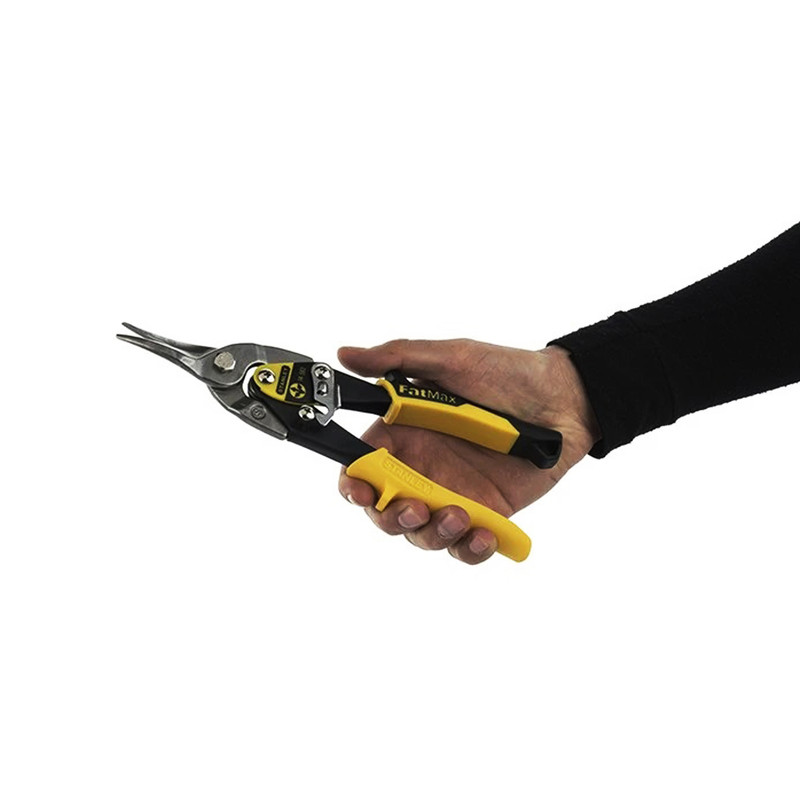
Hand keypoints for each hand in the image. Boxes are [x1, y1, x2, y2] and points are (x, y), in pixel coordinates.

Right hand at [337, 339, 600, 563]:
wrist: (564, 397)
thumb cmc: (506, 372)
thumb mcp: (450, 357)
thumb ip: (397, 358)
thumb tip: (345, 354)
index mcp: (404, 434)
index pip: (363, 469)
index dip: (353, 486)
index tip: (360, 492)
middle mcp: (423, 468)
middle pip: (385, 512)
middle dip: (391, 519)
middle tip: (416, 508)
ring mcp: (454, 494)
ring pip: (422, 534)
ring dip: (432, 535)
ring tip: (460, 517)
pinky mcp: (487, 513)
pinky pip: (466, 545)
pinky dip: (469, 550)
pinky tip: (483, 535)